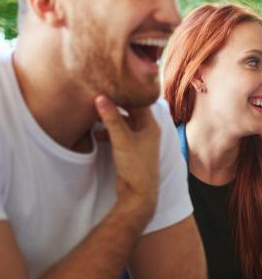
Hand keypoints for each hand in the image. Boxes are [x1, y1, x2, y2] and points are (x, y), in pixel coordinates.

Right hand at [94, 95, 160, 222]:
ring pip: (123, 124)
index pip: (138, 102)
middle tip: (98, 97)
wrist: (138, 193)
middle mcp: (147, 131)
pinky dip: (109, 133)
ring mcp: (140, 141)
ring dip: (110, 120)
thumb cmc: (135, 165)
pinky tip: (97, 135)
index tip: (109, 85)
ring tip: (94, 116)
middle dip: (115, 106)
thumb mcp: (122, 139)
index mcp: (150, 125)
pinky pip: (119, 135)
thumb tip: (100, 97)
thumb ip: (111, 118)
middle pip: (130, 112)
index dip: (124, 93)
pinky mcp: (131, 150)